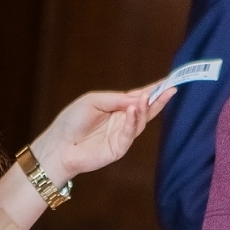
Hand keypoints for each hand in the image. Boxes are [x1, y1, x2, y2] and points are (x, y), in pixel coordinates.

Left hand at [31, 84, 175, 181]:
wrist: (58, 145)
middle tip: (171, 89)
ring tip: (146, 97)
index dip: (153, 90)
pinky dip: (133, 122)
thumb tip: (139, 97)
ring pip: (140, 121)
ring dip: (145, 108)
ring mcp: (122, 135)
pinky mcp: (119, 148)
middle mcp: (122, 121)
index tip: (168, 81)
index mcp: (116, 107)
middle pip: (145, 109)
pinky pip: (130, 134)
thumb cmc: (71, 121)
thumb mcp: (93, 101)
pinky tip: (134, 110)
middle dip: (159, 99)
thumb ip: (116, 99)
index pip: (138, 97)